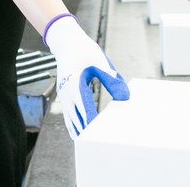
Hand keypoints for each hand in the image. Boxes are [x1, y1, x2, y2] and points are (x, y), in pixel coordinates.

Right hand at [44, 14, 129, 138]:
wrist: (66, 42)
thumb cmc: (84, 50)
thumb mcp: (101, 62)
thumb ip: (113, 81)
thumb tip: (126, 98)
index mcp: (76, 85)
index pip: (86, 111)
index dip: (94, 125)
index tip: (103, 136)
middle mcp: (67, 94)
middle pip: (77, 121)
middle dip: (88, 133)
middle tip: (101, 147)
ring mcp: (63, 96)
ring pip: (70, 121)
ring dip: (80, 132)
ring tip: (91, 147)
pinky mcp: (64, 96)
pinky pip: (68, 116)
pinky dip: (74, 126)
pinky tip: (81, 134)